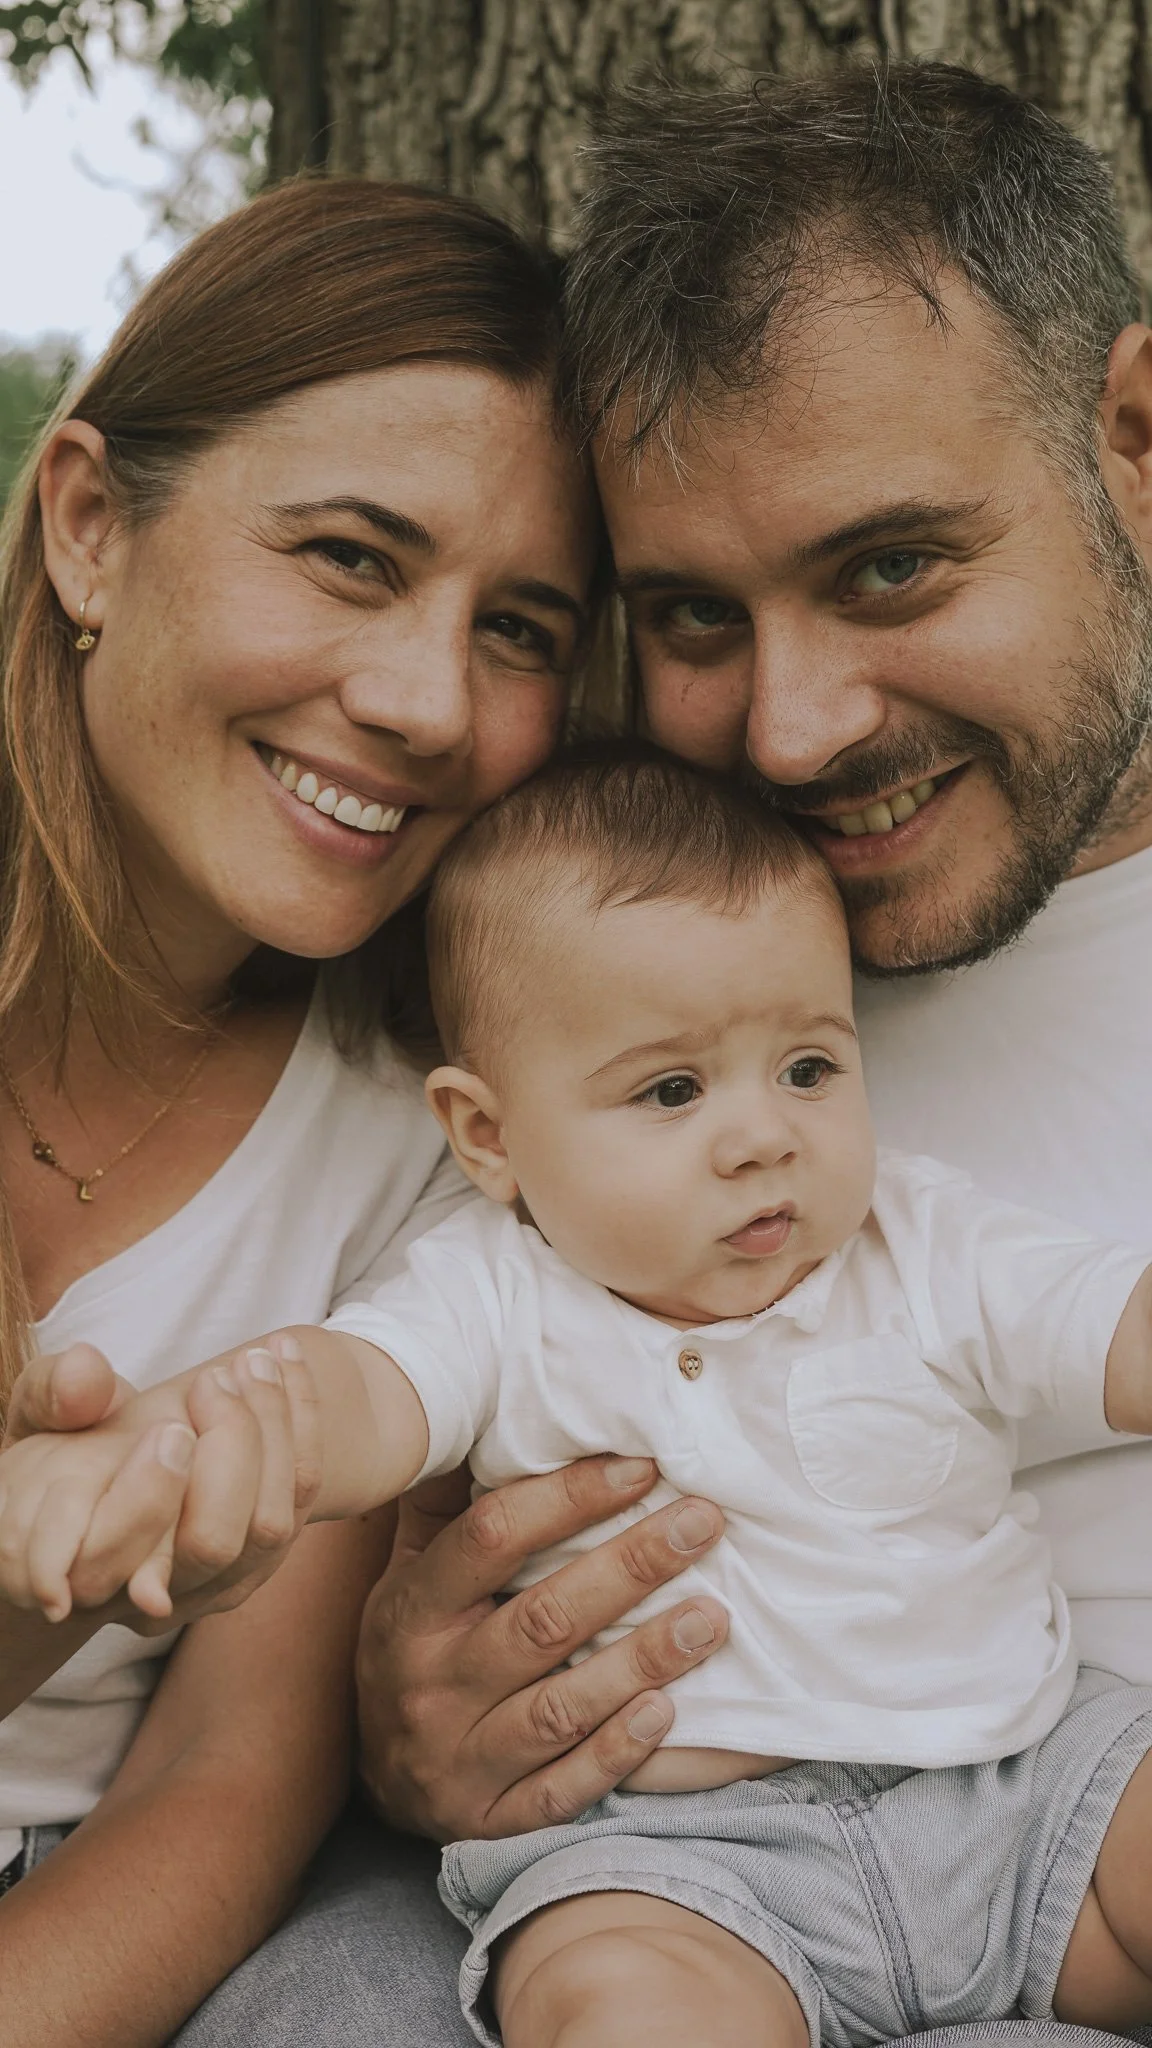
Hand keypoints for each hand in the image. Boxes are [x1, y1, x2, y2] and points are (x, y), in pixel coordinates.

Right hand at [0, 1337, 321, 1629]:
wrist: (107, 1493)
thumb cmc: (58, 1454)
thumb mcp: (35, 1421)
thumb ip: (51, 1398)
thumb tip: (83, 1370)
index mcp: (86, 1567)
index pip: (125, 1557)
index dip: (150, 1493)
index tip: (166, 1425)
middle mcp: (156, 1596)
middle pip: (214, 1541)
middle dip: (228, 1446)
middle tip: (214, 1378)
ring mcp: (218, 1584)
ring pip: (270, 1523)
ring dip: (274, 1425)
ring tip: (255, 1357)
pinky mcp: (265, 1555)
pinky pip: (303, 1493)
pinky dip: (304, 1418)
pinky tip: (286, 1355)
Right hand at [356, 1456, 727, 1841]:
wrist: (377, 1785)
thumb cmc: (412, 1650)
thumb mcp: (408, 1573)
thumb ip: (447, 1504)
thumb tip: (487, 1407)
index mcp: (408, 1610)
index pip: (490, 1539)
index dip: (568, 1498)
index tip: (641, 1466)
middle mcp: (430, 1684)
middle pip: (542, 1618)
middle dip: (631, 1566)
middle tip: (702, 1524)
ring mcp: (458, 1759)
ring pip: (560, 1707)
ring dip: (643, 1659)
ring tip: (713, 1617)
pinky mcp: (490, 1823)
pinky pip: (562, 1790)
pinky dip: (615, 1752)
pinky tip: (668, 1713)